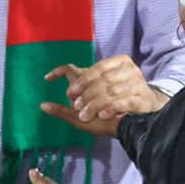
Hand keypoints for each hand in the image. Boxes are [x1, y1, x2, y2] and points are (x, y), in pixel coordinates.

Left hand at [39, 56, 167, 138]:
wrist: (142, 119)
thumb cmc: (108, 112)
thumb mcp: (84, 110)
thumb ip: (65, 109)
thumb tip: (42, 106)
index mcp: (114, 64)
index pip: (93, 67)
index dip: (74, 76)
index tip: (60, 87)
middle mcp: (126, 70)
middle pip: (99, 79)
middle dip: (85, 94)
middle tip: (77, 106)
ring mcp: (135, 84)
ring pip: (110, 90)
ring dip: (95, 104)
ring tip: (86, 115)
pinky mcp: (141, 98)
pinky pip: (124, 100)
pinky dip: (111, 107)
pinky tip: (103, 115)